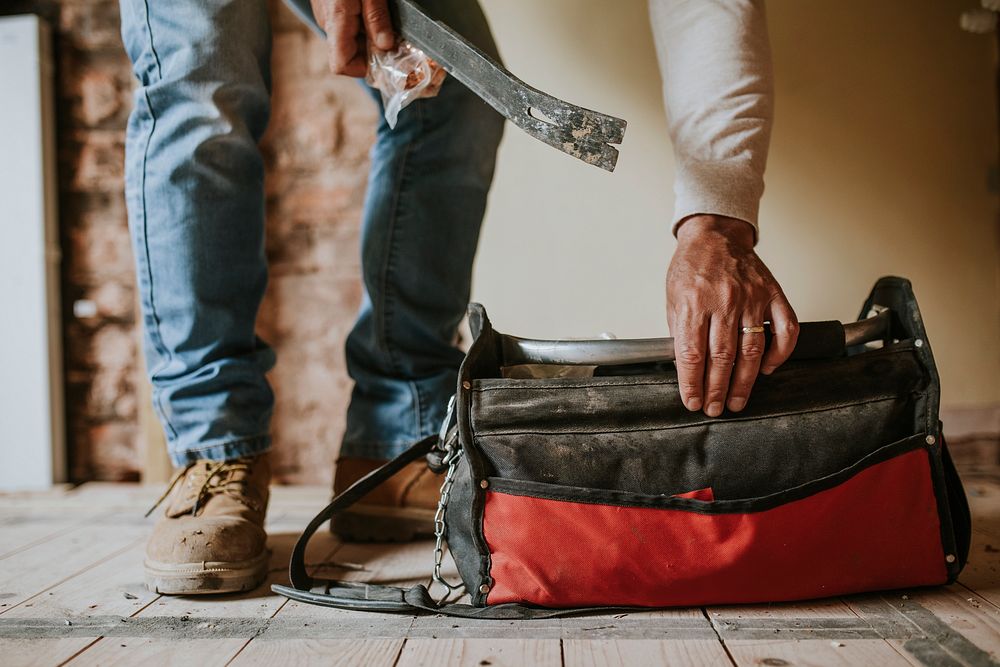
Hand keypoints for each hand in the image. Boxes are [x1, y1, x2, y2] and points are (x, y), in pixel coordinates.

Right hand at [310, 0, 394, 76]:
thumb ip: (377, 18)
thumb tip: (386, 46)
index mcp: (336, 21)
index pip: (342, 66)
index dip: (364, 68)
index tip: (385, 58)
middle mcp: (327, 23)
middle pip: (348, 56)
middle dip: (372, 52)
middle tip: (393, 38)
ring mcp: (326, 15)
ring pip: (348, 41)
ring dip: (369, 37)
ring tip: (384, 20)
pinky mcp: (328, 7)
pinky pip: (345, 26)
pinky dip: (361, 24)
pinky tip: (372, 9)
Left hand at [667, 215, 798, 416]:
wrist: (715, 235)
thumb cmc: (692, 268)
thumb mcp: (673, 298)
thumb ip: (680, 331)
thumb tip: (685, 369)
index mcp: (694, 302)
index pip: (691, 353)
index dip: (692, 383)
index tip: (692, 401)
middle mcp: (724, 300)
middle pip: (722, 357)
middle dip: (717, 389)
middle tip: (715, 408)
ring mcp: (752, 297)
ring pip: (751, 349)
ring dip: (744, 382)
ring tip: (736, 401)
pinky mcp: (773, 294)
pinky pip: (785, 330)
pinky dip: (780, 354)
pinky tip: (767, 369)